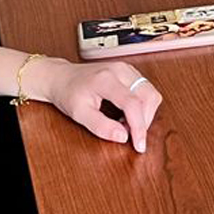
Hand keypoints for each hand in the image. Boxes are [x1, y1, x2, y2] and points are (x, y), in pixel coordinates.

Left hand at [29, 58, 163, 152]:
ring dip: (146, 114)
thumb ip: (101, 126)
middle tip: (130, 136)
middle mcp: (121, 70)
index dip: (139, 127)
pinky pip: (146, 90)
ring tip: (127, 125)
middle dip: (144, 121)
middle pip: (148, 96)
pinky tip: (128, 115)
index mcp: (106, 79)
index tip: (139, 145)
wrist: (62, 77)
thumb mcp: (79, 114)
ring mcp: (127, 68)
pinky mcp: (130, 72)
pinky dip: (143, 106)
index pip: (132, 103)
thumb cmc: (68, 93)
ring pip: (151, 93)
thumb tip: (123, 137)